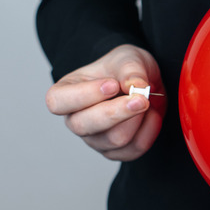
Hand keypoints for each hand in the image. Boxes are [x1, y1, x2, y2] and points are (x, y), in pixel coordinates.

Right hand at [45, 44, 164, 160]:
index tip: (112, 84)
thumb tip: (136, 86)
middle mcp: (75, 119)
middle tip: (142, 98)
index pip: (57, 101)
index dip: (84, 95)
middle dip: (116, 112)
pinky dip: (149, 130)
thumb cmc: (125, 70)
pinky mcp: (115, 151)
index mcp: (66, 92)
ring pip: (114, 139)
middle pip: (84, 126)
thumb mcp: (128, 58)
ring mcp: (94, 139)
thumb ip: (130, 69)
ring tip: (147, 100)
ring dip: (138, 119)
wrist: (145, 85)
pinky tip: (152, 114)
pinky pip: (133, 149)